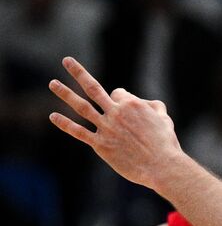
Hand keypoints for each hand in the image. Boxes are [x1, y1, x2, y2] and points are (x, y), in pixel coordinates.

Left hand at [48, 57, 184, 192]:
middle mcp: (116, 112)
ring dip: (65, 93)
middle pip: (93, 88)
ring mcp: (106, 128)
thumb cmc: (165, 142)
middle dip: (78, 73)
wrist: (161, 165)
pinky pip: (79, 132)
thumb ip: (154, 106)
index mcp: (132, 104)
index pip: (118, 94)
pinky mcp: (100, 144)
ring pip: (81, 106)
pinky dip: (65, 124)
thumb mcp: (164, 118)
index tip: (124, 110)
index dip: (120, 99)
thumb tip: (147, 103)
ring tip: (52, 83)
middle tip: (66, 60)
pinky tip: (53, 116)